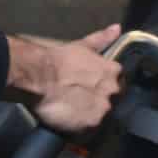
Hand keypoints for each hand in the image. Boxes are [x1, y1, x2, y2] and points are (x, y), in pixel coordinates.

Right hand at [6, 24, 123, 133]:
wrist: (39, 75)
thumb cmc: (59, 59)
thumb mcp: (82, 45)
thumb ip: (102, 39)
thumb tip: (117, 28)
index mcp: (113, 72)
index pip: (119, 82)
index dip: (105, 85)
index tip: (94, 86)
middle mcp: (112, 91)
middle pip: (113, 100)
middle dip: (101, 100)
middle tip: (82, 99)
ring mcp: (103, 109)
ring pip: (102, 115)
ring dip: (92, 113)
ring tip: (76, 110)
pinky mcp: (91, 124)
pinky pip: (91, 129)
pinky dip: (83, 126)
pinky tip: (72, 119)